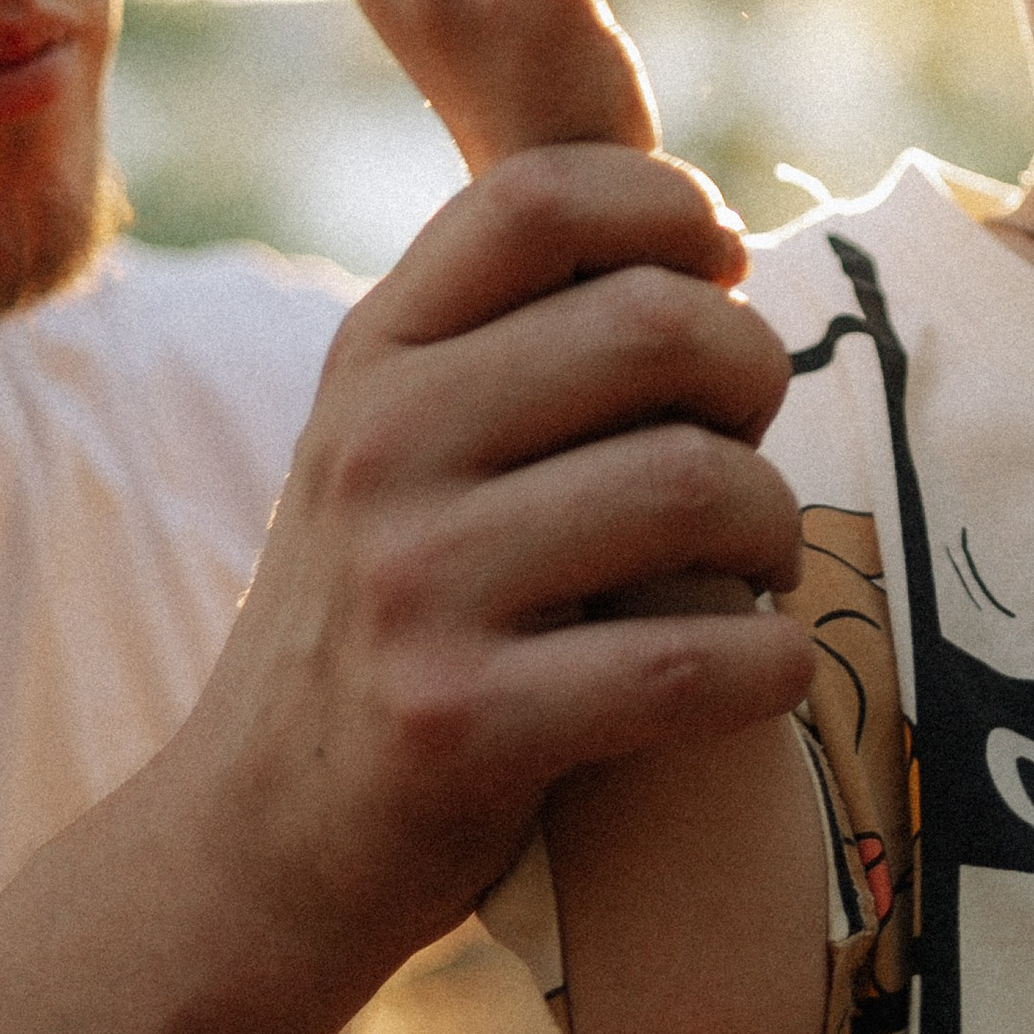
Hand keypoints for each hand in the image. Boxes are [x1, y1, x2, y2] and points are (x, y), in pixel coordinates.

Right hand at [186, 147, 817, 975]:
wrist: (258, 838)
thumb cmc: (392, 614)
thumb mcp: (398, 446)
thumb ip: (511, 340)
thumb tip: (711, 240)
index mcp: (375, 357)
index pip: (538, 195)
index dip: (666, 207)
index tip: (721, 269)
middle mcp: (379, 447)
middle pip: (654, 325)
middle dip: (756, 374)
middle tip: (751, 449)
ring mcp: (411, 585)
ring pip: (693, 486)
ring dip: (776, 527)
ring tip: (757, 567)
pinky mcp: (458, 724)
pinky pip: (687, 663)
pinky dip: (769, 663)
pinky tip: (765, 668)